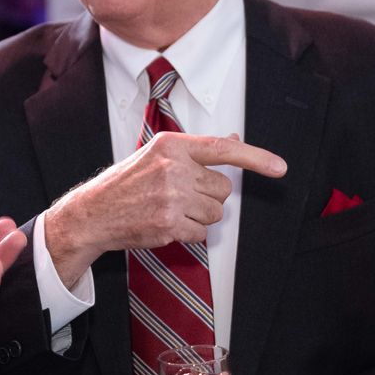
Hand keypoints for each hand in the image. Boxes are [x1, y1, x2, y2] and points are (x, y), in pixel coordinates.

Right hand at [43, 132, 285, 285]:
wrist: (94, 212)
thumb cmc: (127, 183)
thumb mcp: (158, 155)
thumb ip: (196, 151)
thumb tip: (232, 140)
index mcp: (172, 145)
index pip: (223, 149)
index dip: (256, 158)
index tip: (279, 168)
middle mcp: (173, 168)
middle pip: (222, 188)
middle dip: (208, 196)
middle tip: (180, 196)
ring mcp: (171, 197)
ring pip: (216, 213)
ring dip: (200, 216)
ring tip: (171, 210)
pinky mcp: (169, 224)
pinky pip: (202, 232)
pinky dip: (190, 233)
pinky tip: (167, 225)